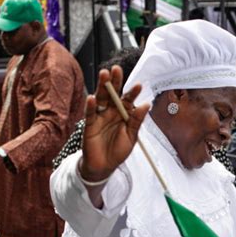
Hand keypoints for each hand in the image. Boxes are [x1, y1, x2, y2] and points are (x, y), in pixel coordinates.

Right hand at [79, 66, 148, 183]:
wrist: (104, 167)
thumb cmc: (118, 151)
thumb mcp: (131, 137)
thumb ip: (137, 121)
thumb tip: (146, 105)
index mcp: (123, 114)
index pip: (128, 100)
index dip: (132, 93)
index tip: (138, 86)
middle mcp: (111, 112)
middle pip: (113, 93)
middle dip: (115, 81)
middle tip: (117, 69)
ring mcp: (100, 117)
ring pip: (100, 98)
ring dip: (102, 87)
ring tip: (104, 74)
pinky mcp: (89, 124)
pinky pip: (90, 113)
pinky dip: (91, 106)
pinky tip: (92, 97)